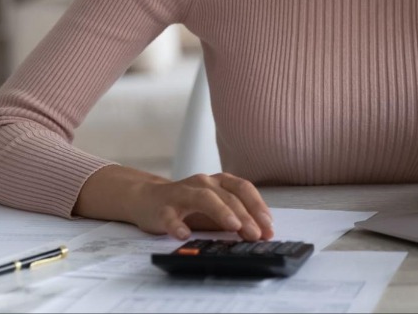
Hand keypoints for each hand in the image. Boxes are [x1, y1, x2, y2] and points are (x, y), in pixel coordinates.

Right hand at [133, 172, 274, 240]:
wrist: (148, 199)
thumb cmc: (186, 207)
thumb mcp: (213, 212)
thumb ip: (232, 220)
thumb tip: (258, 235)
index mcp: (218, 183)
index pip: (243, 189)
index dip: (258, 206)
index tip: (269, 226)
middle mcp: (203, 183)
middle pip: (228, 196)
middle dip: (245, 215)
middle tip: (256, 234)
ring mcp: (183, 193)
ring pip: (204, 198)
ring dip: (221, 211)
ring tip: (233, 226)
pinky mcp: (163, 207)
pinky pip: (170, 215)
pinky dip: (177, 224)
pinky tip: (184, 235)